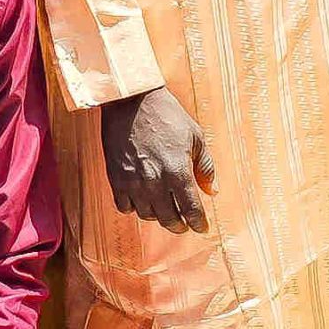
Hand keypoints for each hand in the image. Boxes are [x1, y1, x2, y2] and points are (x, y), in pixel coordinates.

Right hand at [99, 87, 212, 234]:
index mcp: (178, 171)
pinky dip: (135, 208)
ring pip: (147, 215)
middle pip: (169, 219)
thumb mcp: (195, 137)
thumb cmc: (167, 115)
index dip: (199, 223)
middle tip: (184, 224)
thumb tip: (212, 191)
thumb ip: (205, 167)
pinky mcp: (116, 178)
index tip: (202, 228)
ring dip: (158, 216)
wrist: (131, 100)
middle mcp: (155, 181)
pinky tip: (142, 200)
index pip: (192, 210)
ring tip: (164, 209)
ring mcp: (133, 181)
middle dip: (180, 225)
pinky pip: (125, 206)